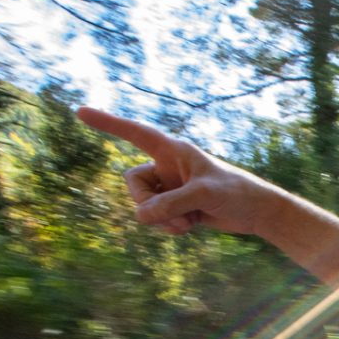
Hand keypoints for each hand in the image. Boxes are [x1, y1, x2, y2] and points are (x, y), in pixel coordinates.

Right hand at [75, 107, 283, 237]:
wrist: (257, 212)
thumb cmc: (237, 193)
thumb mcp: (204, 196)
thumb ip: (172, 204)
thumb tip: (140, 216)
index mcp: (173, 150)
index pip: (135, 133)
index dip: (108, 123)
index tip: (80, 111)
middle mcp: (167, 166)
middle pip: (133, 184)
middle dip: (148, 204)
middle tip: (177, 214)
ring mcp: (169, 187)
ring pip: (143, 205)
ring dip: (162, 220)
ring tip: (189, 222)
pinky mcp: (175, 206)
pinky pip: (155, 218)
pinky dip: (169, 226)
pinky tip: (192, 226)